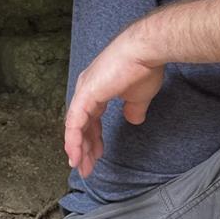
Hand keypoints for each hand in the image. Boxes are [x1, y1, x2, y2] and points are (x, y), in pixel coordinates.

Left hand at [64, 31, 164, 177]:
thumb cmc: (144, 68)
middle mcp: (86, 90)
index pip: (90, 118)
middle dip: (85, 148)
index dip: (92, 138)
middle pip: (81, 125)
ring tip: (82, 167)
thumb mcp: (139, 96)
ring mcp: (84, 92)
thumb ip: (134, 109)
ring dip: (78, 149)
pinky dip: (74, 141)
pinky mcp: (85, 95)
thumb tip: (134, 119)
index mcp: (98, 89)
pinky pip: (75, 123)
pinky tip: (77, 156)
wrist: (145, 51)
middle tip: (87, 168)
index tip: (96, 155)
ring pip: (75, 127)